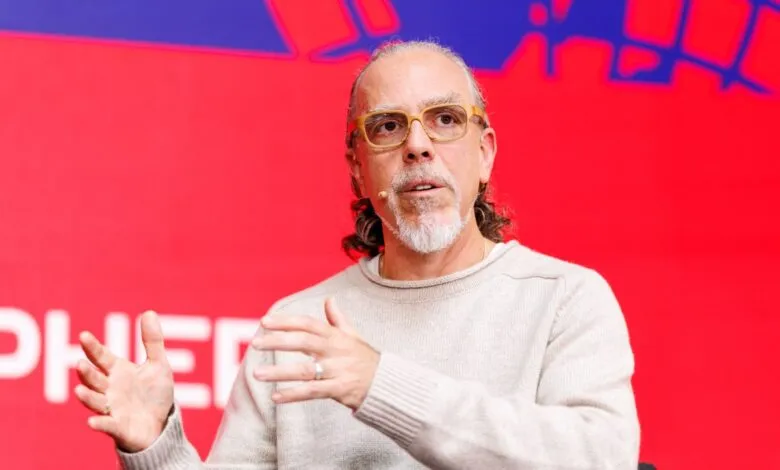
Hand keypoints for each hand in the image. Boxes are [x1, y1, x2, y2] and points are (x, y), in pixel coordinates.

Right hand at [74, 310, 174, 452]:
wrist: (161, 425)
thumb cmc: (154, 394)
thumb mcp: (158, 365)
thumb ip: (152, 341)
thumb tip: (148, 312)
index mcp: (118, 372)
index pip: (101, 357)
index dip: (93, 347)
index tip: (84, 336)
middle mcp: (110, 389)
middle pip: (94, 379)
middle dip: (87, 373)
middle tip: (80, 364)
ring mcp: (112, 409)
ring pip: (95, 402)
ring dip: (87, 397)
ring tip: (79, 391)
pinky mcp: (118, 427)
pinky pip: (107, 425)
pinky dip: (100, 424)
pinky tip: (92, 422)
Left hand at [251, 297, 379, 409]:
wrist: (387, 384)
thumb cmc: (365, 359)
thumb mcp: (353, 336)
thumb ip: (337, 319)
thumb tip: (329, 299)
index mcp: (336, 336)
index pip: (308, 324)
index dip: (286, 322)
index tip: (265, 321)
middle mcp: (335, 351)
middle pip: (304, 343)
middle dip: (279, 342)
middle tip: (255, 343)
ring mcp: (337, 371)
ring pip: (305, 370)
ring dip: (280, 372)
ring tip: (257, 374)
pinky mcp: (339, 390)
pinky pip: (313, 392)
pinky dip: (293, 395)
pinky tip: (275, 397)